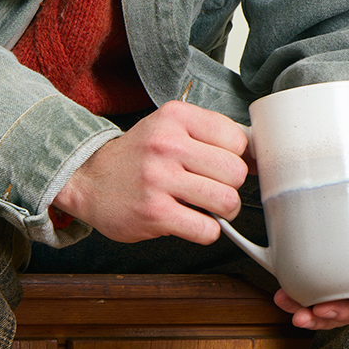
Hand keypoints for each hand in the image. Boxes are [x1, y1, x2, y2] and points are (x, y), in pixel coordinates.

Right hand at [55, 100, 248, 243]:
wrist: (89, 180)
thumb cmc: (137, 157)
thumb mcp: (169, 128)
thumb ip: (209, 136)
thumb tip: (260, 157)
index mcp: (175, 117)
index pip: (237, 139)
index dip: (237, 157)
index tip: (222, 166)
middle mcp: (166, 144)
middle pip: (236, 172)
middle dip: (232, 187)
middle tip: (214, 189)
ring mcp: (159, 179)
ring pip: (227, 201)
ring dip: (224, 211)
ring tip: (206, 207)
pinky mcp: (154, 213)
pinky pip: (207, 229)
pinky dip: (207, 231)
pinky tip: (190, 221)